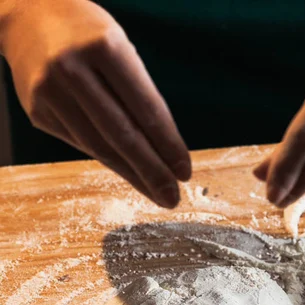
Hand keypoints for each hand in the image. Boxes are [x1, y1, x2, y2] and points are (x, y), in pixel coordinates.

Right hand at [2, 0, 189, 207]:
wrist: (28, 15)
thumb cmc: (89, 34)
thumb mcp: (121, 48)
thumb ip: (139, 94)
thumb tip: (164, 149)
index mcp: (106, 48)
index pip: (147, 109)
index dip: (168, 146)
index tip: (185, 171)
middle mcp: (73, 69)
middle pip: (122, 135)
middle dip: (152, 171)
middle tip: (173, 196)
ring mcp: (50, 92)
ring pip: (99, 146)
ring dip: (132, 175)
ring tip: (156, 193)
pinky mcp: (37, 110)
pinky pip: (81, 143)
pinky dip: (108, 160)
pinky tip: (128, 172)